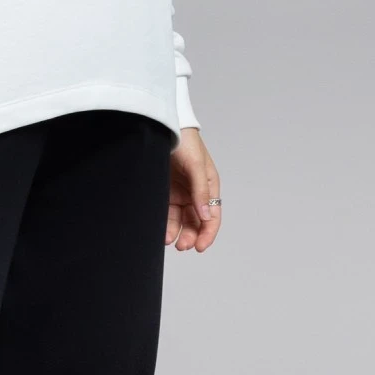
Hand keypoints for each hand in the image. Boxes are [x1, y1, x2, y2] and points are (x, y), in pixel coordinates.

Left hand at [166, 127, 220, 250]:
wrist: (163, 127)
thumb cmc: (185, 142)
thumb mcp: (195, 166)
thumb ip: (200, 191)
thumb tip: (207, 216)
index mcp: (209, 187)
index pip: (212, 216)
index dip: (208, 234)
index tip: (200, 247)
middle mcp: (195, 193)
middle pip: (196, 222)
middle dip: (191, 236)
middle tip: (182, 246)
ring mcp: (179, 193)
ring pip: (180, 220)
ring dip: (177, 232)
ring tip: (169, 240)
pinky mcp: (164, 192)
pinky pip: (166, 213)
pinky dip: (165, 224)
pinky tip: (162, 231)